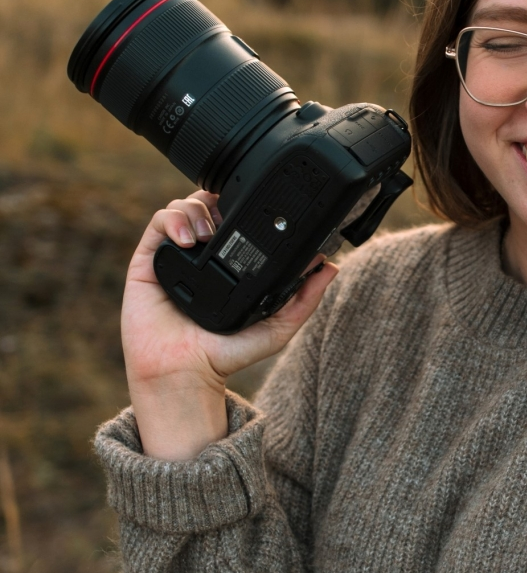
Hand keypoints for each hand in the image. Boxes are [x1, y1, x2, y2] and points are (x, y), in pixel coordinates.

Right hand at [122, 190, 337, 459]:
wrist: (185, 373)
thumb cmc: (226, 355)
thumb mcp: (277, 327)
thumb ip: (305, 298)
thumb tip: (331, 267)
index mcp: (228, 264)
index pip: (236, 220)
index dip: (243, 206)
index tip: (258, 207)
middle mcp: (201, 256)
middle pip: (209, 205)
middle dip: (220, 199)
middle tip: (230, 213)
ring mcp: (174, 255)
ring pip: (184, 207)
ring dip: (198, 208)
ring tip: (207, 232)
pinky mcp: (148, 260)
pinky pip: (159, 222)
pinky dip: (175, 219)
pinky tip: (188, 238)